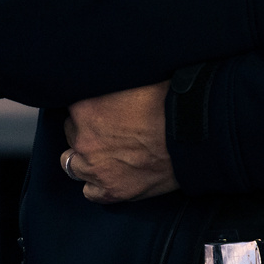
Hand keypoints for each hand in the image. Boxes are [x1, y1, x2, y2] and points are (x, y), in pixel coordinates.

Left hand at [60, 81, 179, 203]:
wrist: (193, 134)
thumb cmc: (169, 101)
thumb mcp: (133, 77)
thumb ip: (110, 80)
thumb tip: (105, 72)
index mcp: (85, 106)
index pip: (70, 103)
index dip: (87, 104)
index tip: (99, 105)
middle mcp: (83, 138)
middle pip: (70, 132)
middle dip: (85, 129)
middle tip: (106, 125)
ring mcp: (96, 168)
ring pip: (72, 163)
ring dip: (85, 156)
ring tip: (104, 150)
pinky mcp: (112, 190)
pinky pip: (89, 191)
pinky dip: (96, 183)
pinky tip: (108, 173)